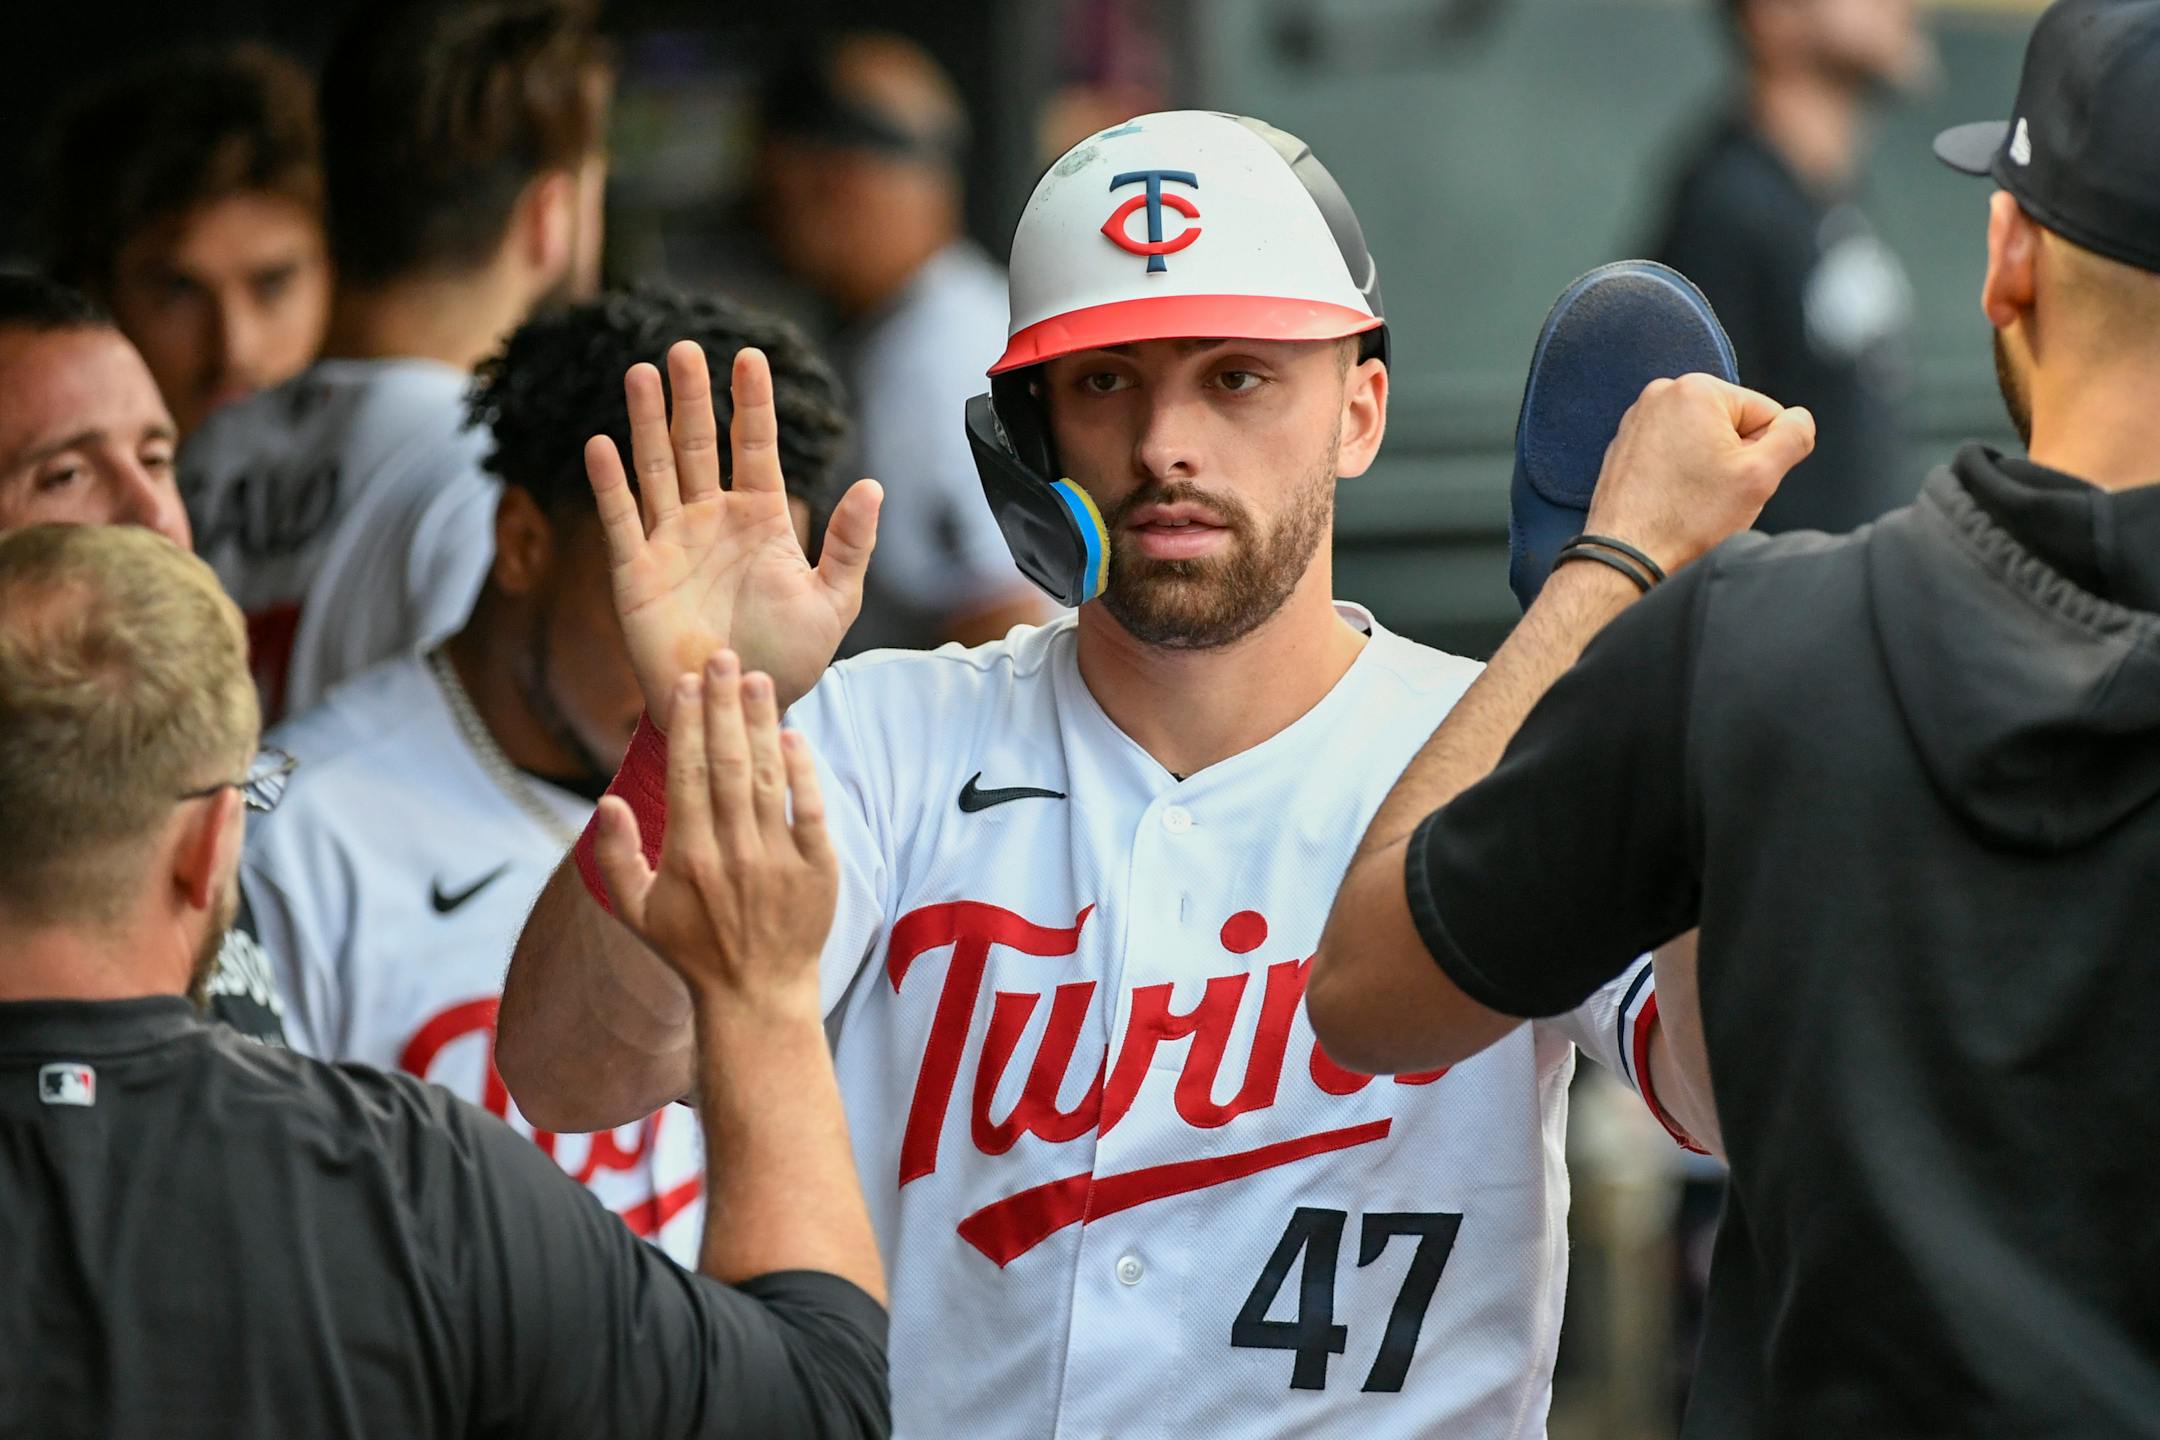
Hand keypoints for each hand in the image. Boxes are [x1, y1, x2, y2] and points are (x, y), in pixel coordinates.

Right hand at [587, 343, 881, 718]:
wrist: (737, 705)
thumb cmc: (785, 660)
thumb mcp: (833, 602)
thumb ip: (851, 545)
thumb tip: (872, 485)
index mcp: (760, 519)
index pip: (755, 447)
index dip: (752, 403)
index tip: (750, 356)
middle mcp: (711, 520)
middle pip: (697, 444)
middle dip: (692, 397)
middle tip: (686, 349)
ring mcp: (671, 542)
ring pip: (656, 468)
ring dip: (647, 422)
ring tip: (642, 373)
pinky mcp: (636, 573)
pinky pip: (621, 521)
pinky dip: (610, 485)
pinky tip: (599, 444)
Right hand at [590, 650, 838, 1015]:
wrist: (757, 995)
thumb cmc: (691, 950)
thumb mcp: (636, 911)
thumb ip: (615, 855)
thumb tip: (607, 799)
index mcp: (688, 857)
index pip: (687, 774)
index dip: (688, 723)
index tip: (686, 681)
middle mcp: (734, 854)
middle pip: (728, 764)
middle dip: (724, 706)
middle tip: (723, 657)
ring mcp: (779, 860)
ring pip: (767, 778)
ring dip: (761, 724)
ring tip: (756, 680)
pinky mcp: (819, 869)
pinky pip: (811, 809)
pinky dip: (803, 771)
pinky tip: (792, 736)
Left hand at [1583, 373, 1815, 573]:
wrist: (1627, 558)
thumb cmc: (1686, 520)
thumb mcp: (1761, 475)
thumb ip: (1794, 436)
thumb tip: (1799, 420)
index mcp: (1695, 389)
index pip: (1765, 412)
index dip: (1763, 452)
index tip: (1737, 479)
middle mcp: (1660, 395)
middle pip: (1732, 425)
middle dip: (1734, 459)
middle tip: (1715, 493)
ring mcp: (1637, 421)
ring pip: (1703, 442)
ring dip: (1708, 470)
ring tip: (1691, 499)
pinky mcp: (1625, 447)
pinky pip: (1673, 456)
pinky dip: (1679, 477)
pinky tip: (1672, 500)